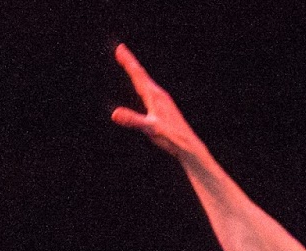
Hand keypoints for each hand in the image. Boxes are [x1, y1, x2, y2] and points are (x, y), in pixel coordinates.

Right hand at [111, 44, 206, 161]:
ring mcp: (164, 103)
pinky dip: (144, 86)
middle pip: (142, 75)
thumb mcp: (151, 129)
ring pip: (148, 83)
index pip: (138, 75)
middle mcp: (160, 96)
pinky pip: (151, 93)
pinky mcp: (166, 110)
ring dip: (137, 74)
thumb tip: (114, 114)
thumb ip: (133, 120)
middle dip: (130, 63)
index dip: (128, 62)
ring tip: (131, 67)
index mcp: (154, 96)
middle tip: (121, 50)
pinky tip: (145, 90)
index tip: (119, 48)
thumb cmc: (172, 139)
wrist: (191, 147)